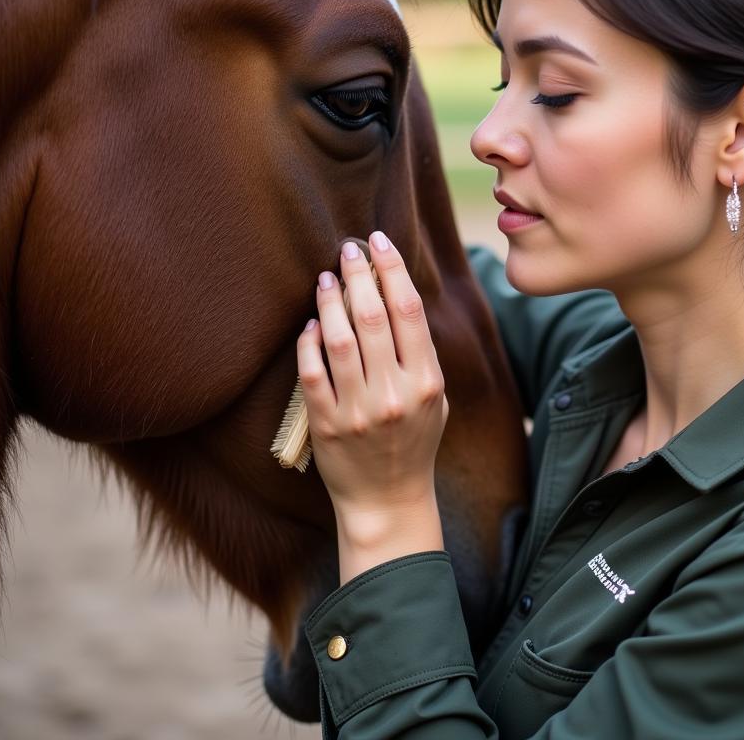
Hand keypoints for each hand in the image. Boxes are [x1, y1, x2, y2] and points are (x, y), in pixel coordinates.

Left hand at [296, 231, 446, 580]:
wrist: (389, 501)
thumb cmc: (415, 442)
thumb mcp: (434, 398)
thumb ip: (419, 353)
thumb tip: (394, 295)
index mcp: (426, 381)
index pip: (409, 310)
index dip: (391, 269)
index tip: (378, 242)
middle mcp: (395, 393)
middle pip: (374, 317)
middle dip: (359, 274)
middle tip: (347, 248)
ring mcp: (358, 410)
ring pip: (339, 340)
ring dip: (331, 302)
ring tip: (326, 278)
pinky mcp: (326, 426)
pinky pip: (312, 373)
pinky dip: (309, 343)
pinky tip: (311, 324)